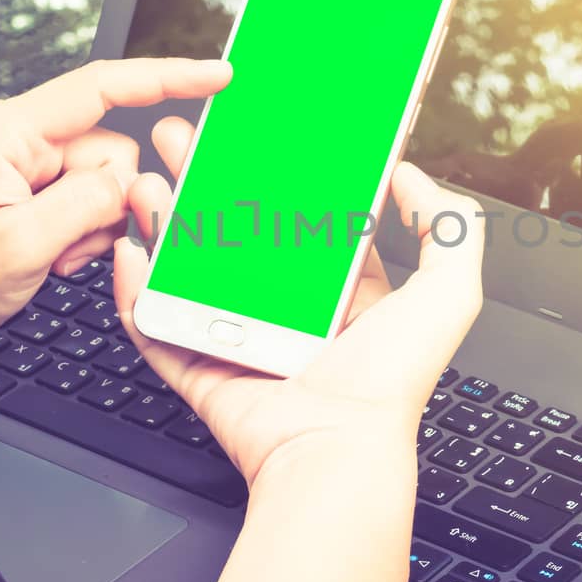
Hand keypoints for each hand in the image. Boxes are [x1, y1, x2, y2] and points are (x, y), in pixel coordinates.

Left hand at [0, 58, 230, 354]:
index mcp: (7, 131)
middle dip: (104, 205)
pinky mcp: (23, 180)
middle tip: (67, 248)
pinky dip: (77, 230)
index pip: (102, 88)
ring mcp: (18, 156)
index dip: (166, 78)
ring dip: (90, 225)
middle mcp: (14, 132)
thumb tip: (132, 184)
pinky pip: (81, 196)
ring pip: (102, 180)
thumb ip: (85, 206)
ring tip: (50, 255)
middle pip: (110, 150)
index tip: (216, 74)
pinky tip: (48, 253)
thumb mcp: (20, 248)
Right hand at [113, 117, 485, 485]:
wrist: (333, 450)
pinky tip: (130, 250)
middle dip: (204, 181)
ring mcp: (238, 337)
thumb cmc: (389, 384)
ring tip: (149, 181)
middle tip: (182, 140)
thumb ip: (450, 227)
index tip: (249, 132)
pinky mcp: (201, 367)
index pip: (300, 216)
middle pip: (233, 231)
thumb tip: (414, 176)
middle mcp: (287, 312)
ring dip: (164, 221)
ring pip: (188, 268)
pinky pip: (157, 323)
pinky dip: (135, 289)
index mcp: (341, 292)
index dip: (272, 171)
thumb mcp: (448, 292)